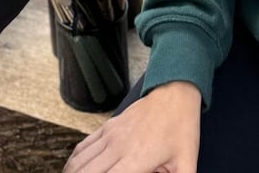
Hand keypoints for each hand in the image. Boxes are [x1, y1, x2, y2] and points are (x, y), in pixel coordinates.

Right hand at [62, 81, 201, 172]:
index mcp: (137, 160)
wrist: (174, 93)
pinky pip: (83, 146)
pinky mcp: (108, 126)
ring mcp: (111, 135)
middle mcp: (119, 148)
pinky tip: (71, 170)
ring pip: (81, 161)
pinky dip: (74, 161)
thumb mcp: (187, 163)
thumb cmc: (181, 128)